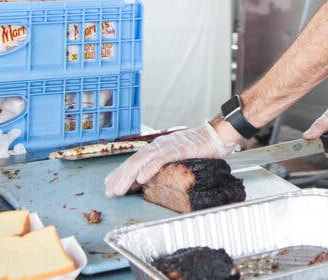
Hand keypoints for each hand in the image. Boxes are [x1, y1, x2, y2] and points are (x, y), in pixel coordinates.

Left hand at [104, 122, 233, 196]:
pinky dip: (150, 168)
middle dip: (120, 177)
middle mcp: (159, 145)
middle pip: (134, 161)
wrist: (218, 135)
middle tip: (109, 192)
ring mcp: (168, 146)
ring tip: (119, 188)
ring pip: (143, 161)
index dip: (120, 173)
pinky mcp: (179, 149)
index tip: (109, 185)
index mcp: (158, 148)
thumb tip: (150, 179)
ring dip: (129, 176)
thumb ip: (164, 165)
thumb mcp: (178, 158)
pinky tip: (141, 178)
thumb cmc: (200, 147)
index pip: (134, 161)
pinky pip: (161, 160)